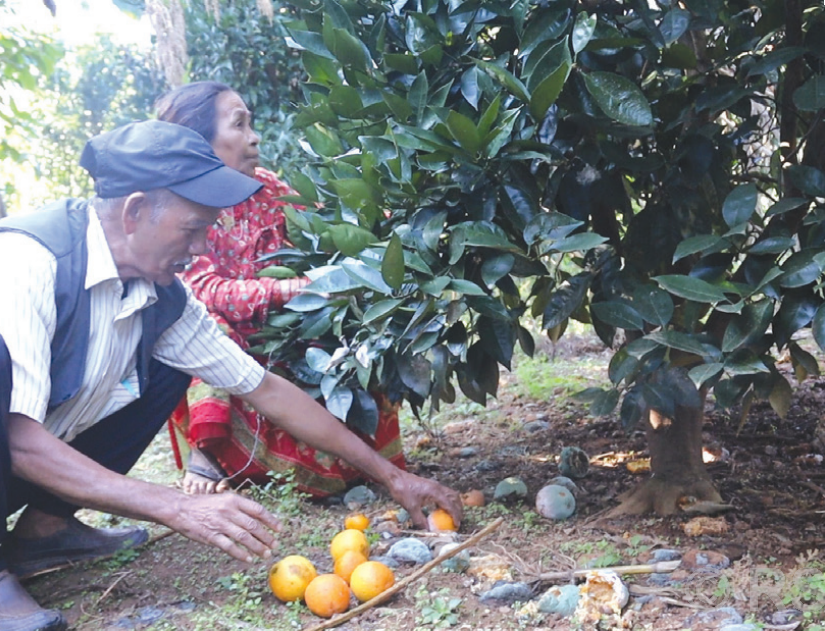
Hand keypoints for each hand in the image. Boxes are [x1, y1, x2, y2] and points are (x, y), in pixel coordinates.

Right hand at [166, 492, 281, 562]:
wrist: (180, 509)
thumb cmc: (204, 505)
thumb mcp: (224, 500)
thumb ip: (239, 508)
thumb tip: (259, 518)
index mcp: (234, 500)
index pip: (258, 510)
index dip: (271, 520)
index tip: (280, 529)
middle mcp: (228, 510)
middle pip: (253, 526)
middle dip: (267, 537)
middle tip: (275, 545)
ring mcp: (220, 523)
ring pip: (244, 537)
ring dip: (257, 547)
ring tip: (265, 554)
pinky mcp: (210, 536)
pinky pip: (229, 547)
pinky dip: (240, 554)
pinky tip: (248, 559)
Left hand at [386, 470, 462, 530]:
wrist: (395, 478)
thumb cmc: (402, 490)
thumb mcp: (411, 507)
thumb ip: (420, 520)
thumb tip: (428, 530)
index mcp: (435, 492)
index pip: (450, 505)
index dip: (455, 515)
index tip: (457, 525)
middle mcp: (438, 487)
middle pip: (454, 498)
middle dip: (458, 509)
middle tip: (458, 521)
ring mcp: (435, 485)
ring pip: (450, 494)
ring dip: (454, 504)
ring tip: (453, 515)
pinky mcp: (431, 485)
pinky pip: (444, 493)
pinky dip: (447, 501)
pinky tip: (442, 508)